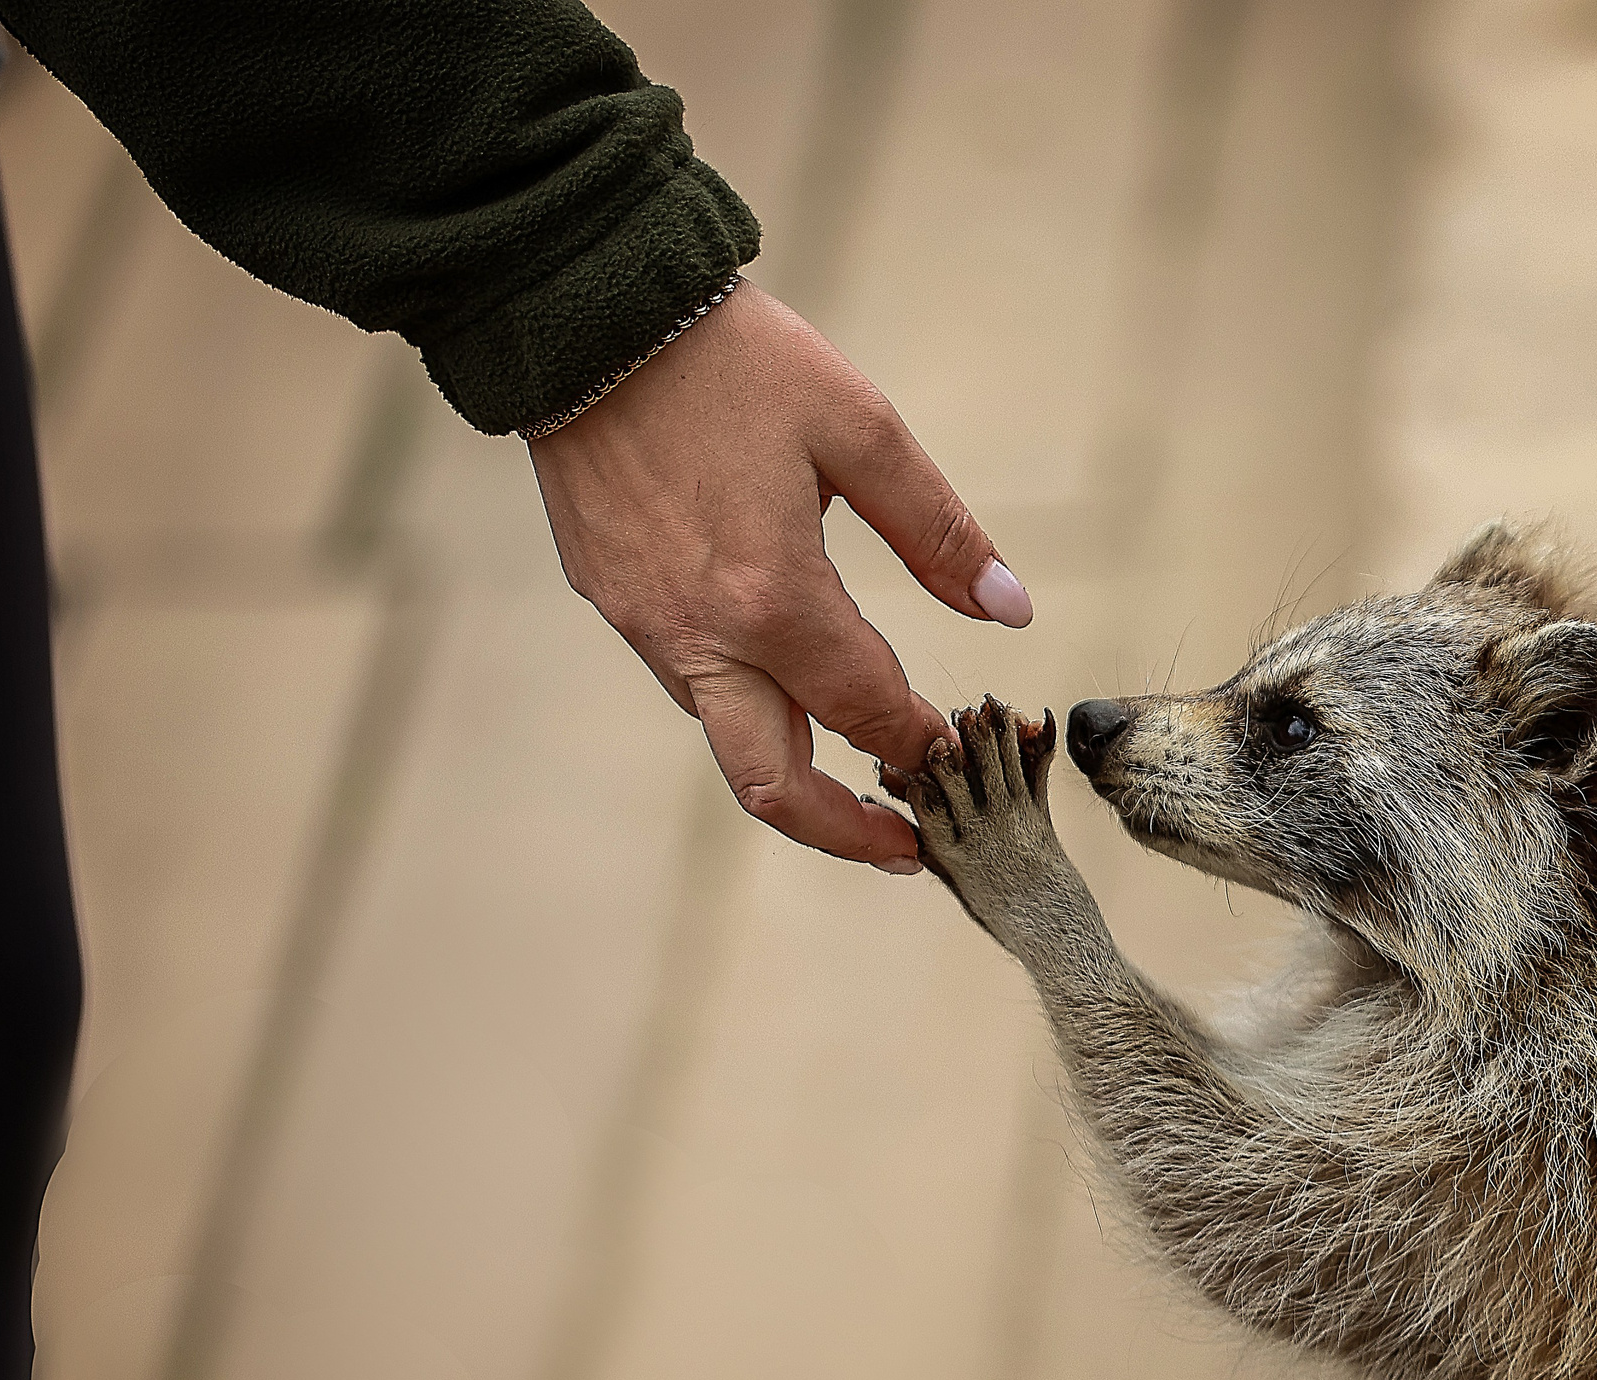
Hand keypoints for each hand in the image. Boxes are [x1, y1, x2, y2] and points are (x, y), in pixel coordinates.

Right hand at [526, 281, 1030, 869]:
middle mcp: (701, 635)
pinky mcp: (611, 600)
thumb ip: (937, 529)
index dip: (922, 745)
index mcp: (774, 598)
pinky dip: (747, 708)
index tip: (960, 751)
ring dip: (795, 768)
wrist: (585, 311)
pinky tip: (788, 680)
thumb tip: (1011, 610)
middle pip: (774, 789)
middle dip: (846, 835)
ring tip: (861, 763)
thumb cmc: (734, 359)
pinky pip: (688, 682)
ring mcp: (644, 626)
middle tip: (909, 852)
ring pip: (727, 736)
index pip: (867, 713)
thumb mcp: (860, 427)